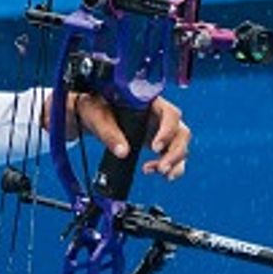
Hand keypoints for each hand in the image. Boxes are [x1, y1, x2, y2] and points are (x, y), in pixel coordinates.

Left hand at [60, 92, 191, 180]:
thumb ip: (109, 132)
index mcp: (150, 102)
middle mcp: (159, 115)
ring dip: (174, 162)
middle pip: (181, 132)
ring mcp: (160, 129)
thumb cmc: (96, 107)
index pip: (170, 114)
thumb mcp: (98, 115)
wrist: (92, 114)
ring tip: (160, 172)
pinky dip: (171, 167)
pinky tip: (158, 172)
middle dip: (175, 152)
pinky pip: (172, 156)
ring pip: (179, 146)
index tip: (155, 147)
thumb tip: (122, 151)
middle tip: (162, 167)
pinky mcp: (158, 143)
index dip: (167, 131)